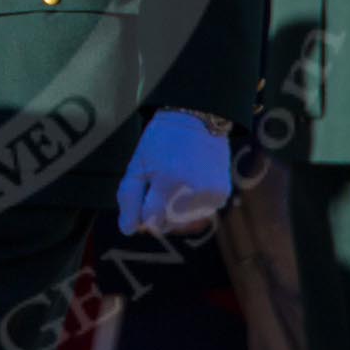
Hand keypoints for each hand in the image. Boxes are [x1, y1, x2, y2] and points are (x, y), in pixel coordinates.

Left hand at [115, 109, 231, 235]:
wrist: (197, 120)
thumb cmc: (161, 141)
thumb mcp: (137, 164)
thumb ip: (129, 198)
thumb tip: (127, 230)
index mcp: (168, 181)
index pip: (150, 220)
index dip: (143, 211)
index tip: (145, 195)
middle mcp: (192, 191)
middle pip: (167, 223)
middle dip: (159, 210)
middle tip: (161, 183)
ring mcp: (210, 194)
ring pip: (184, 222)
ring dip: (176, 210)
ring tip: (177, 182)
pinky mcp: (222, 195)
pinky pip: (200, 214)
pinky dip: (192, 205)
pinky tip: (190, 183)